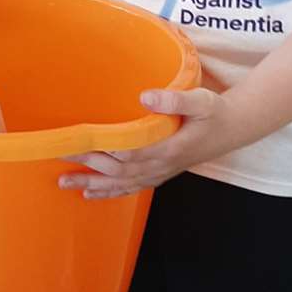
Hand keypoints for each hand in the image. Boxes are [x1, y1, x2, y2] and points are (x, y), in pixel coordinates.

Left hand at [58, 88, 236, 198]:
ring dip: (93, 185)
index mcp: (167, 148)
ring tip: (65, 184)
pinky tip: (91, 195)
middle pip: (117, 171)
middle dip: (87, 168)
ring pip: (121, 184)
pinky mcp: (160, 173)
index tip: (75, 142)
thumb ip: (175, 99)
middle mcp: (160, 165)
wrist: (233, 129)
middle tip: (58, 161)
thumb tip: (146, 96)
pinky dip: (110, 193)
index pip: (126, 152)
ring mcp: (160, 172)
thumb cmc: (215, 112)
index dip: (99, 150)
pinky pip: (131, 188)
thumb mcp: (201, 101)